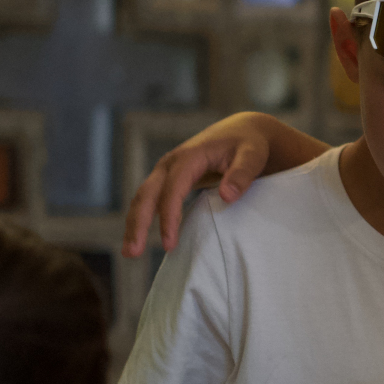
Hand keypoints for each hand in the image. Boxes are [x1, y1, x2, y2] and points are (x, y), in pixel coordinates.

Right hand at [122, 114, 271, 256]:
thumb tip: (227, 196)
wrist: (242, 131)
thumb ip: (242, 174)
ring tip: (130, 252)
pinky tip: (140, 238)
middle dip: (138, 223)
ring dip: (134, 224)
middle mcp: (171, 162)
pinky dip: (143, 218)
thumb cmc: (248, 144)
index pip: (173, 188)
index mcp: (190, 156)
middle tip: (132, 253)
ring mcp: (167, 170)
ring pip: (143, 197)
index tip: (169, 244)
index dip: (169, 216)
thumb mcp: (253, 156)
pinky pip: (150, 199)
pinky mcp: (169, 179)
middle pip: (147, 193)